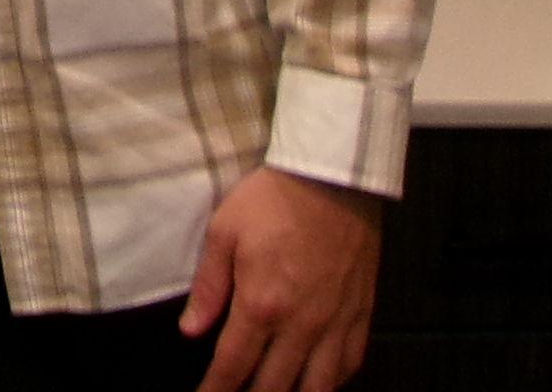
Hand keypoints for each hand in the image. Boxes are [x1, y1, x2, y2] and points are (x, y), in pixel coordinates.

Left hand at [181, 166, 381, 391]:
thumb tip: (191, 329)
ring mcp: (334, 325)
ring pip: (317, 389)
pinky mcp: (360, 316)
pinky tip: (317, 383)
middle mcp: (300, 327)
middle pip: (274, 387)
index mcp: (261, 305)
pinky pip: (349, 367)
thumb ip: (208, 286)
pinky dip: (331, 383)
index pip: (234, 367)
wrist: (331, 180)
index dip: (216, 390)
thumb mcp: (224, 232)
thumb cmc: (272, 200)